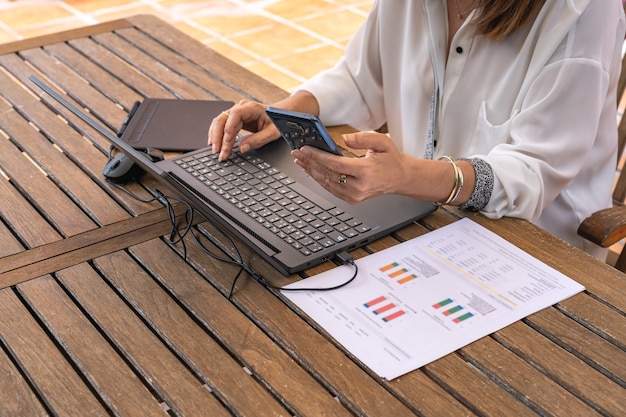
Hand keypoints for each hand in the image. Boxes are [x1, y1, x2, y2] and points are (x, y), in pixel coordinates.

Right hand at [208, 99, 279, 160]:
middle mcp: (241, 107)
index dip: (227, 135)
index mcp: (250, 108)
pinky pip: (222, 124)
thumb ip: (258, 141)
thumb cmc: (278, 121)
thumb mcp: (272, 133)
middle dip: (217, 137)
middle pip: (222, 120)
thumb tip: (242, 149)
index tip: (225, 149)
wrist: (281, 113)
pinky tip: (215, 143)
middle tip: (217, 152)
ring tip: (215, 150)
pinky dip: (217, 134)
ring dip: (215, 136)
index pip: (233, 119)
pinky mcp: (235, 118)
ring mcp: (236, 111)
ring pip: (219, 122)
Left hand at [291, 131, 410, 203]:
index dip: (317, 156)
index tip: (305, 149)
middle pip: (327, 174)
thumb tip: (344, 138)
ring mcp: (354, 196)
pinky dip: (319, 179)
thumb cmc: (391, 159)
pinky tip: (311, 170)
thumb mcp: (382, 141)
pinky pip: (331, 189)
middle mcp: (358, 187)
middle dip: (309, 162)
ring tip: (300, 160)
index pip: (335, 164)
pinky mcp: (352, 199)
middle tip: (297, 153)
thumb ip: (363, 138)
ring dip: (311, 171)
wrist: (400, 178)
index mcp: (365, 172)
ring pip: (326, 183)